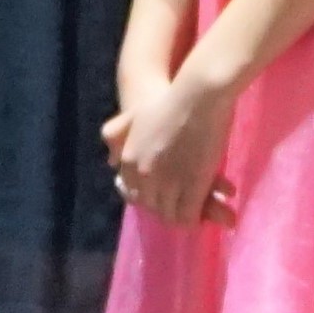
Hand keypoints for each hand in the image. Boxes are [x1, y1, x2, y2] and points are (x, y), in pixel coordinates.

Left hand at [103, 63, 236, 226]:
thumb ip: (117, 135)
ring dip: (182, 214)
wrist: (197, 95)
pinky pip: (188, 215)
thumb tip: (110, 160)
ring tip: (196, 211)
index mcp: (128, 160)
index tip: (165, 196)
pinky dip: (195, 218)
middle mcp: (142, 175)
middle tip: (182, 205)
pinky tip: (203, 212)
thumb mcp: (136, 119)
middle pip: (151, 206)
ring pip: (170, 215)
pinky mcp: (192, 186)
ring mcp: (166, 182)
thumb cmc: (171, 101)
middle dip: (166, 207)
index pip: (133, 194)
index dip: (151, 197)